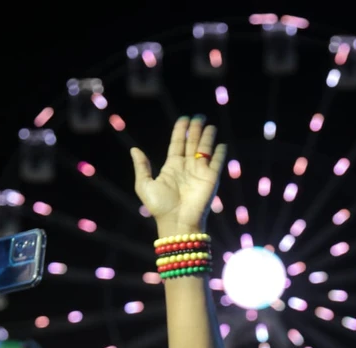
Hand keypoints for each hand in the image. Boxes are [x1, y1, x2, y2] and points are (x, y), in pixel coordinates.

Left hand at [131, 116, 225, 234]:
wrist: (177, 222)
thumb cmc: (159, 207)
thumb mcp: (144, 185)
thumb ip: (141, 167)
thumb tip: (134, 149)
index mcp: (172, 167)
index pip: (177, 143)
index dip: (181, 130)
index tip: (184, 118)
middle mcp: (187, 167)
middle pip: (192, 143)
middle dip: (196, 129)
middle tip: (199, 117)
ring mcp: (199, 173)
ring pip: (205, 149)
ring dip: (208, 137)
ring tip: (209, 125)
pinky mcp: (211, 179)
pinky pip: (217, 163)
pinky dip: (220, 154)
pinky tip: (221, 144)